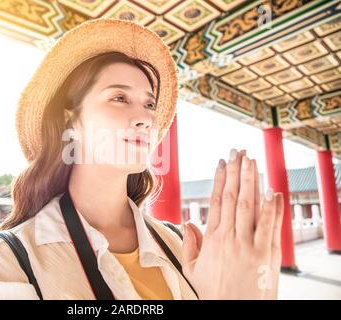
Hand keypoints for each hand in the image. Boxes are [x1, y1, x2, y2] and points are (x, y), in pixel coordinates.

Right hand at [182, 149, 283, 299]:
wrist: (233, 313)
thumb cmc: (213, 293)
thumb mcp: (192, 270)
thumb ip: (189, 245)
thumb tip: (188, 222)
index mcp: (212, 239)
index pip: (216, 201)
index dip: (220, 179)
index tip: (222, 162)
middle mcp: (230, 237)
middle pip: (233, 197)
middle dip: (236, 171)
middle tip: (237, 151)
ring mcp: (249, 244)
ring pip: (250, 205)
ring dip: (251, 181)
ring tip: (251, 160)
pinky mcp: (267, 254)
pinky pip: (270, 225)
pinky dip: (272, 207)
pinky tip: (272, 190)